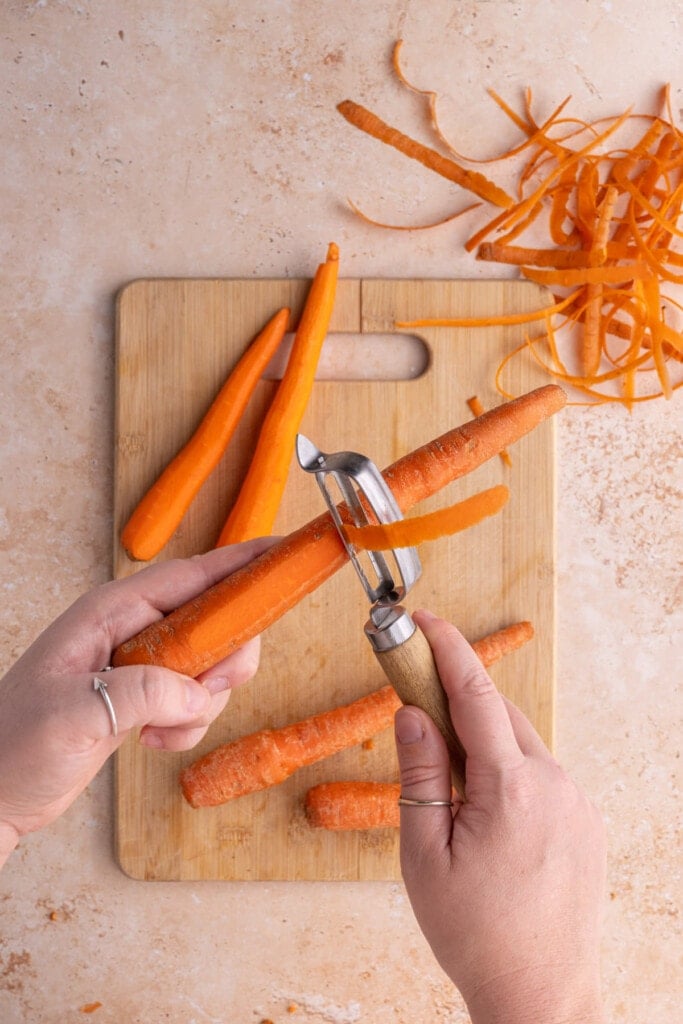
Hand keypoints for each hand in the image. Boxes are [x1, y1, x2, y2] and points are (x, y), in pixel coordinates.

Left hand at [0, 539, 271, 866]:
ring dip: (202, 705)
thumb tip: (200, 693)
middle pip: (217, 621)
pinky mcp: (145, 696)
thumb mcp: (76, 714)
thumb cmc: (14, 744)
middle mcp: (132, 630)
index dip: (241, 564)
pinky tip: (150, 740)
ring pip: (212, 666)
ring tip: (157, 729)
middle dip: (226, 659)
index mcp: (112, 612)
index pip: (191, 576)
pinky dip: (188, 725)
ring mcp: (141, 664)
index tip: (281, 554)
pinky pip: (197, 701)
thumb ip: (142, 692)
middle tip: (207, 690)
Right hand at [394, 611, 605, 1023]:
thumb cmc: (475, 934)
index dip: (447, 648)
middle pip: (498, 713)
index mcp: (511, 789)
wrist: (541, 995)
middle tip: (416, 699)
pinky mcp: (585, 820)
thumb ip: (420, 775)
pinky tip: (484, 804)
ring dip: (483, 738)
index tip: (424, 620)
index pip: (474, 694)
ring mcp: (576, 802)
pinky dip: (508, 767)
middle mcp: (553, 784)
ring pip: (521, 742)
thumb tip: (411, 713)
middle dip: (457, 696)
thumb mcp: (424, 854)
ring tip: (448, 778)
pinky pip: (540, 771)